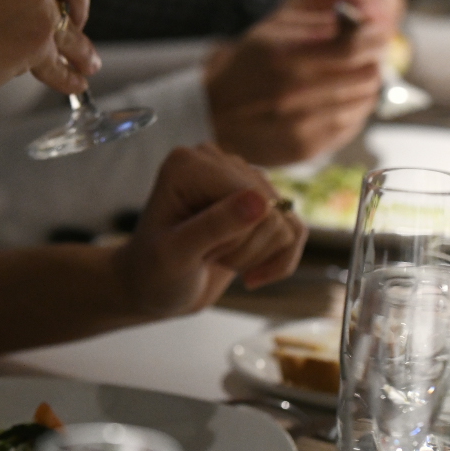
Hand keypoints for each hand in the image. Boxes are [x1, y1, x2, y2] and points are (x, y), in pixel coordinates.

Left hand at [112, 145, 306, 316]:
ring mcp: (242, 179)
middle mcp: (218, 161)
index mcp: (190, 163)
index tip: (199, 254)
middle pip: (270, 208)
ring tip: (221, 259)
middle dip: (246, 249)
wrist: (154, 289)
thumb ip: (214, 226)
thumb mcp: (175, 255)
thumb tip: (261, 202)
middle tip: (207, 258)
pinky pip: (295, 230)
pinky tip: (252, 275)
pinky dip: (280, 261)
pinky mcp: (260, 201)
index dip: (234, 236)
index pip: (248, 195)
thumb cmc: (153, 272)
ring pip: (286, 221)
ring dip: (258, 256)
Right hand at [205, 0, 405, 165]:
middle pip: (365, 73)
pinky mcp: (307, 148)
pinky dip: (356, 109)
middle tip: (372, 53)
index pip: (353, 46)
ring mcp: (302, 124)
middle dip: (375, 59)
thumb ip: (316, 25)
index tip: (379, 31)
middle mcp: (295, 92)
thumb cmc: (247, 66)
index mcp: (287, 56)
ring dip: (368, 84)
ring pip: (364, 100)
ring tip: (357, 74)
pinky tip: (345, 98)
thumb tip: (360, 22)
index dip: (375, 36)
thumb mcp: (271, 32)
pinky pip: (352, 125)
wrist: (214, 115)